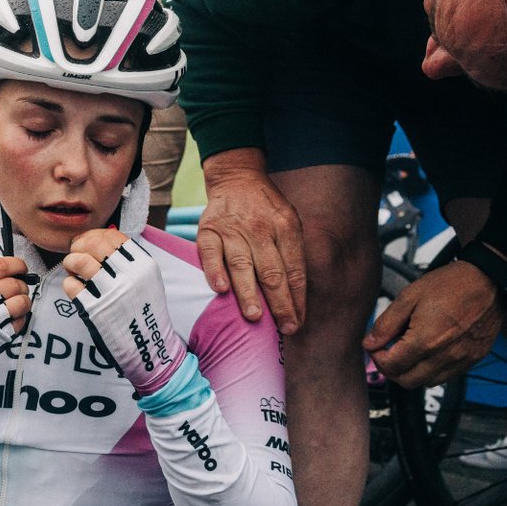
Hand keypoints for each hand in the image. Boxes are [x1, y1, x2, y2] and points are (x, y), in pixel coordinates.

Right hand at [0, 258, 33, 391]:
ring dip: (24, 300)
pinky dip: (20, 318)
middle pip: (12, 284)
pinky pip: (18, 323)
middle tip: (21, 288)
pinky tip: (14, 318)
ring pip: (20, 302)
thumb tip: (6, 273)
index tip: (21, 268)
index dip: (15, 264)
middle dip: (22, 284)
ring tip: (20, 302)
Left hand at [63, 229, 187, 395]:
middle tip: (75, 253)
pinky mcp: (96, 311)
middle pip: (95, 244)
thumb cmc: (144, 312)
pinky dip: (69, 284)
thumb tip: (102, 237)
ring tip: (72, 269)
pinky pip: (72, 286)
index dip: (94, 235)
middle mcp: (129, 276)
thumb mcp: (147, 280)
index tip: (87, 242)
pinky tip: (75, 289)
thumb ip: (129, 260)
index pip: (113, 236)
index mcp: (144, 266)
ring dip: (70, 262)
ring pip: (79, 261)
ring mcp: (112, 293)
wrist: (150, 348)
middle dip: (79, 245)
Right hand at [197, 149, 305, 333]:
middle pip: (272, 271)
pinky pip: (210, 252)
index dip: (297, 298)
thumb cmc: (266, 209)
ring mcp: (232, 228)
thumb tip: (294, 295)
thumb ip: (291, 253)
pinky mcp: (208, 229)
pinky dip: (214, 270)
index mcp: (286, 227)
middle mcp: (261, 228)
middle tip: (285, 327)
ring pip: (242, 264)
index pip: (294, 269)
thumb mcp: (289, 222)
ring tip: (254, 316)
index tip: (298, 322)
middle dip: (279, 302)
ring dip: (248, 292)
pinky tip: (220, 289)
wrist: (237, 178)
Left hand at [365, 260, 502, 386]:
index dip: (377, 358)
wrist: (489, 281)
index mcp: (425, 341)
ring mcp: (462, 360)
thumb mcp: (409, 297)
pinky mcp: (473, 359)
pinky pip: (446, 376)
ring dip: (411, 371)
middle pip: (406, 381)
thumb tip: (369, 344)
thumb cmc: (449, 284)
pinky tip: (428, 350)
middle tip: (387, 351)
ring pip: (425, 382)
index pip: (390, 367)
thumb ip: (386, 324)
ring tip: (408, 349)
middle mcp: (445, 356)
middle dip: (390, 369)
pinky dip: (431, 370)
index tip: (376, 346)